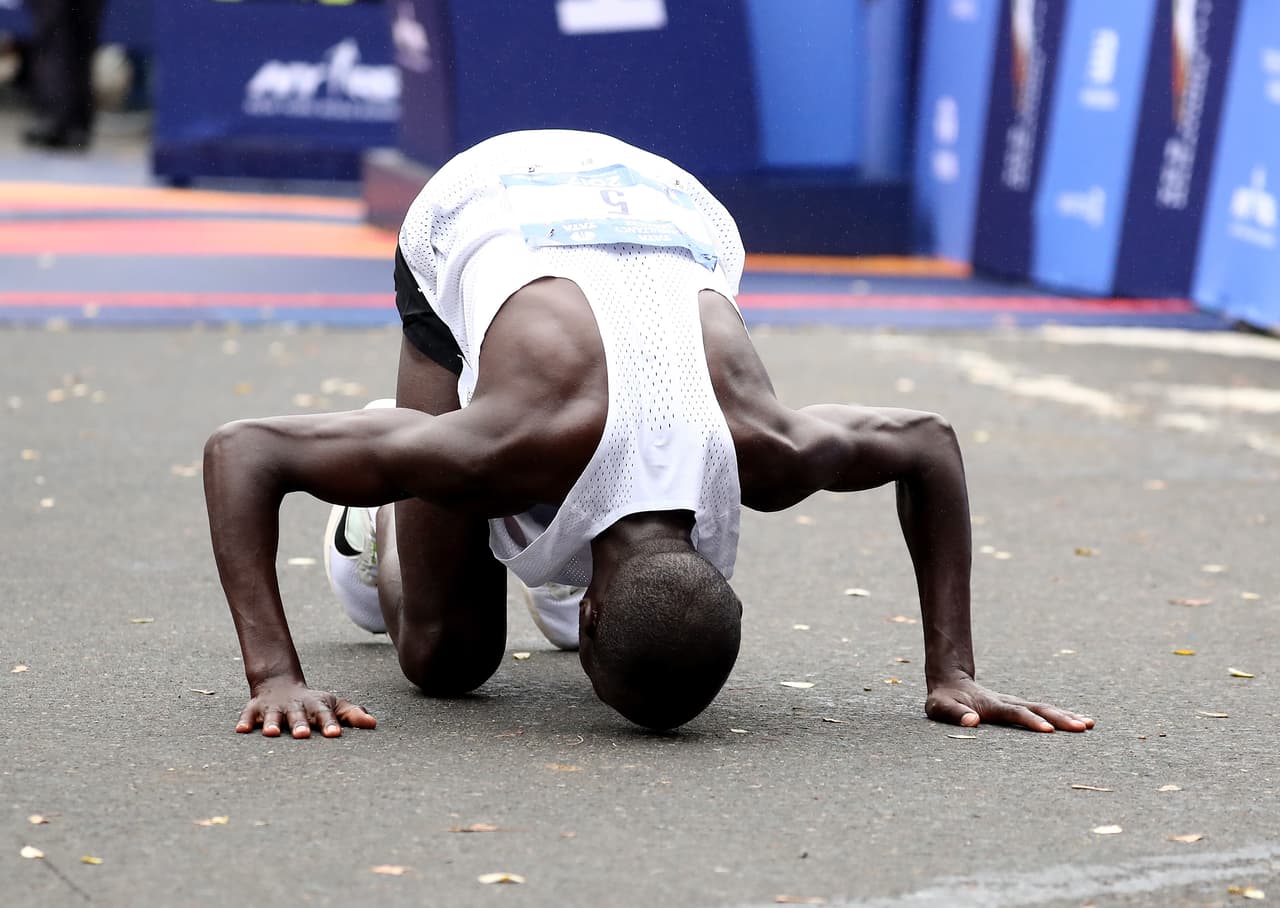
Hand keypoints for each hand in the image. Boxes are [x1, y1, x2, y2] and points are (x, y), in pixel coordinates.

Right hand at [235, 677, 376, 738]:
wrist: (280, 685)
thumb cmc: (313, 704)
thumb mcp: (333, 706)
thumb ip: (352, 715)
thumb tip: (374, 724)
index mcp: (316, 706)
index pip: (325, 715)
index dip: (330, 724)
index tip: (335, 734)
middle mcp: (295, 706)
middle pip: (298, 716)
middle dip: (300, 725)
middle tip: (303, 735)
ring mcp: (274, 708)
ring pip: (272, 716)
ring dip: (272, 724)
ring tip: (271, 734)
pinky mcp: (254, 709)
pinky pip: (247, 715)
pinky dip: (244, 722)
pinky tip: (241, 730)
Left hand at [926, 676, 1092, 732]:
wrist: (950, 683)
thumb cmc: (944, 700)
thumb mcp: (940, 707)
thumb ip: (955, 714)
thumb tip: (972, 721)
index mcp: (992, 705)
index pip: (1015, 713)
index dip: (1031, 721)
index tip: (1048, 731)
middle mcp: (1008, 702)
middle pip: (1038, 709)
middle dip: (1060, 718)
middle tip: (1082, 727)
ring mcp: (1015, 703)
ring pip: (1045, 708)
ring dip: (1066, 716)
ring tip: (1089, 724)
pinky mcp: (1019, 707)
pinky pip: (1044, 711)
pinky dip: (1062, 715)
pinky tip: (1080, 721)